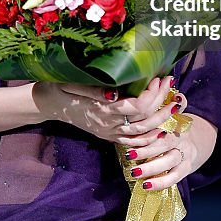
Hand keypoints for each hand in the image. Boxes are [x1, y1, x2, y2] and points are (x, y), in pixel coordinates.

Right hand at [32, 76, 180, 144]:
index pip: (136, 106)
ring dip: (160, 120)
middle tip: (172, 84)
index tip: (159, 78)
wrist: (46, 104)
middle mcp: (107, 125)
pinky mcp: (107, 135)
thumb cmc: (58, 88)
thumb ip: (91, 89)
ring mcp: (108, 132)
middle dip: (161, 103)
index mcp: (100, 109)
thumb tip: (114, 91)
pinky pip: (132, 142)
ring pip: (141, 133)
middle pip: (144, 119)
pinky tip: (160, 128)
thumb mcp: (70, 83)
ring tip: (173, 104)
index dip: (152, 94)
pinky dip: (149, 137)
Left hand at [124, 110, 218, 191]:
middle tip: (129, 154)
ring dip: (151, 168)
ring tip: (134, 172)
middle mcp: (182, 140)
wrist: (196, 142)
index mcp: (177, 124)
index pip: (163, 127)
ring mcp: (184, 156)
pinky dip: (160, 183)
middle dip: (146, 150)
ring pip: (168, 163)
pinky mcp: (185, 170)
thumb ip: (170, 105)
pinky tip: (146, 186)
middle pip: (165, 145)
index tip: (133, 136)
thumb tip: (173, 88)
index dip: (149, 132)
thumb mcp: (173, 113)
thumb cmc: (175, 127)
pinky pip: (173, 178)